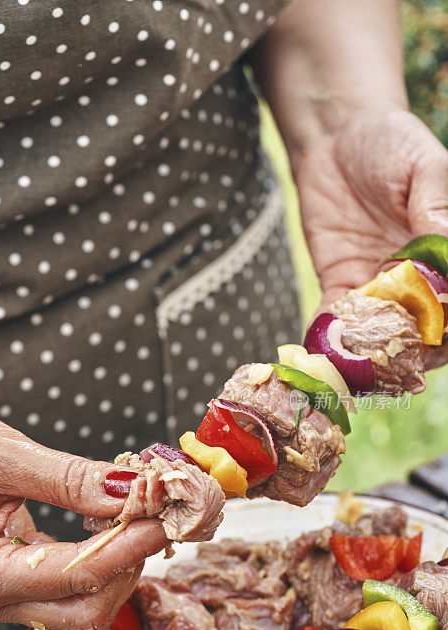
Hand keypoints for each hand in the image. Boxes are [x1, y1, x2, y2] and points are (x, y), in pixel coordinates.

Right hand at [0, 395, 166, 629]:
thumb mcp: (4, 455)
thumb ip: (71, 479)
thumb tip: (131, 491)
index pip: (75, 577)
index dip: (128, 547)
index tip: (164, 515)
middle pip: (87, 610)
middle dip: (131, 564)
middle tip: (159, 515)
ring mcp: (6, 594)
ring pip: (86, 603)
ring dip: (123, 562)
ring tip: (142, 512)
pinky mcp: (19, 577)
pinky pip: (74, 582)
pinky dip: (105, 555)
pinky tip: (118, 520)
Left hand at [296, 107, 447, 367]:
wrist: (336, 137)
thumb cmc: (392, 143)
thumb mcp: (424, 167)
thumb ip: (436, 204)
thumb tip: (446, 244)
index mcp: (447, 255)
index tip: (441, 332)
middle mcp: (418, 279)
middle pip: (425, 329)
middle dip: (415, 351)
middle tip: (399, 362)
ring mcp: (380, 286)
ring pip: (382, 332)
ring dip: (372, 353)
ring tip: (359, 366)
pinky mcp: (342, 283)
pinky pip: (338, 318)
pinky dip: (331, 337)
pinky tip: (322, 350)